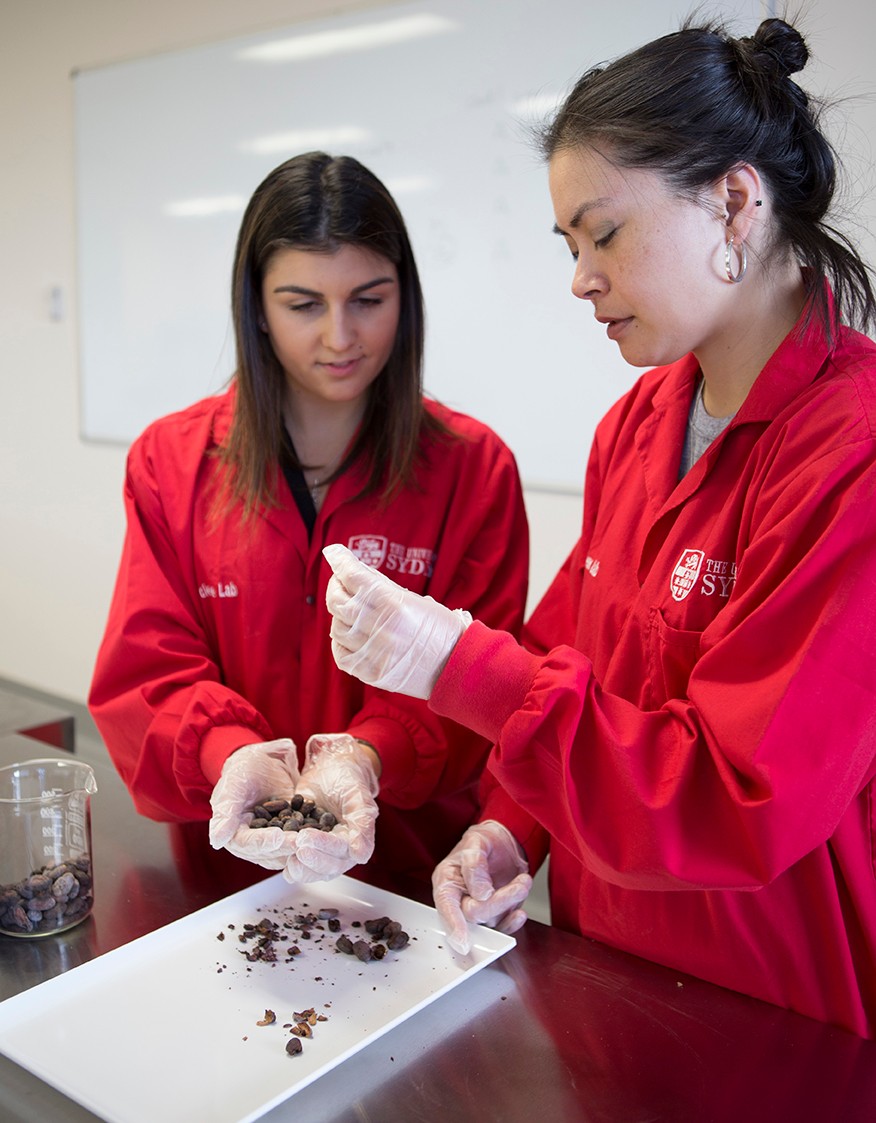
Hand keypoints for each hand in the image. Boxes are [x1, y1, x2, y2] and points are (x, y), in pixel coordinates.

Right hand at [208, 739, 302, 870]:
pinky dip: (309, 838)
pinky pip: (298, 839)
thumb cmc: (244, 769)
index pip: (247, 844)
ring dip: (300, 847)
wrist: (265, 760)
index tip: (280, 837)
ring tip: (315, 839)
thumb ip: (226, 812)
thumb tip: (217, 841)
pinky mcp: (289, 833)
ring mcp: (272, 839)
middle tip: (303, 840)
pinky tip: (323, 834)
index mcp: (232, 833)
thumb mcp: (234, 785)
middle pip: (268, 852)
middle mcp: (252, 842)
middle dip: (286, 846)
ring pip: (285, 850)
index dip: (263, 842)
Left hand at [287, 733, 379, 883]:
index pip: (341, 852)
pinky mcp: (303, 845)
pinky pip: (295, 859)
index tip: (306, 839)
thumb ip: (362, 825)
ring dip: (299, 867)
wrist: (331, 769)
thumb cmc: (348, 780)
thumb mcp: (358, 798)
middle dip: (311, 860)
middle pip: (326, 867)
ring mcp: (320, 849)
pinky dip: (286, 859)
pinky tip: (277, 857)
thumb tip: (360, 855)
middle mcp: (338, 851)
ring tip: (287, 860)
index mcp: (355, 842)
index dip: (324, 848)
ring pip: (311, 868)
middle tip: (296, 849)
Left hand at [323, 543, 470, 699]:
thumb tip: (355, 570)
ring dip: (340, 615)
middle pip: (338, 600)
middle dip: (336, 585)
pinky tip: (348, 634)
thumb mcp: (415, 599)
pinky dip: (340, 642)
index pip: (353, 576)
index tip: (333, 552)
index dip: (339, 560)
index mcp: (392, 603)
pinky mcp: (371, 671)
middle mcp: (379, 627)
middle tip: (340, 581)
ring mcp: (372, 651)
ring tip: (351, 610)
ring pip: (336, 627)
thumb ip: (382, 587)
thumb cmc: (441, 628)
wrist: (457, 665)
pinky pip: (341, 655)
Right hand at [432, 821, 531, 954]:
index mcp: (447, 882)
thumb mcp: (476, 841)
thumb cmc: (484, 841)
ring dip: (511, 903)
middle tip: (520, 884)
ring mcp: (478, 908)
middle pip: (474, 914)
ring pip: (491, 920)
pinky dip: (513, 923)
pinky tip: (520, 912)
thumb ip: (474, 865)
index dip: (453, 925)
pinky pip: (501, 928)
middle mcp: (459, 899)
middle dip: (500, 901)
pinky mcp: (495, 914)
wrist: (504, 842)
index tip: (462, 941)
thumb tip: (480, 893)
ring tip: (523, 882)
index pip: (446, 906)